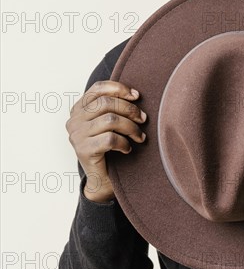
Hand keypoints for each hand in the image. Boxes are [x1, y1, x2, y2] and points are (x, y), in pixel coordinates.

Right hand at [65, 81, 146, 202]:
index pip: (98, 88)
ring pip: (110, 120)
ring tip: (139, 136)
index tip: (136, 96)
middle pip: (107, 103)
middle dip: (130, 109)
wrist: (101, 179)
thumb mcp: (110, 123)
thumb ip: (115, 107)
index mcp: (79, 109)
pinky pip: (110, 139)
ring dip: (131, 127)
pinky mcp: (83, 150)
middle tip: (143, 119)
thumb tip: (135, 95)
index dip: (119, 88)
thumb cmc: (109, 147)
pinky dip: (124, 143)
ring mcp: (77, 135)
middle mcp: (74, 120)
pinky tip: (128, 148)